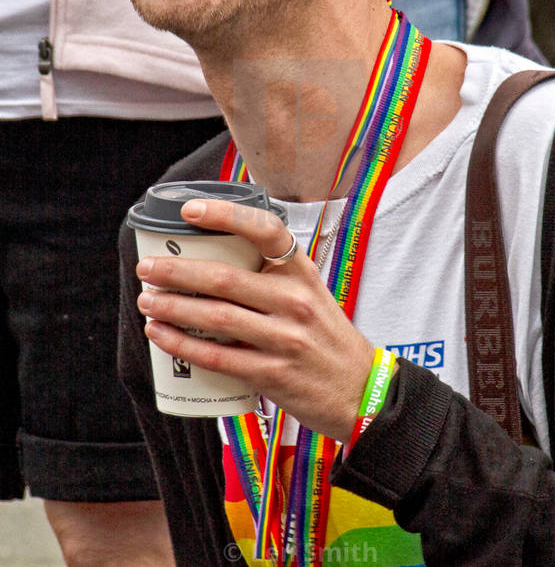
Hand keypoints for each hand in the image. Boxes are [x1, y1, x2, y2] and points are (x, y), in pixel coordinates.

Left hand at [136, 197, 373, 442]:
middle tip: (148, 268)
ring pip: (215, 317)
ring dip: (173, 307)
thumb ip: (271, 275)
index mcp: (302, 272)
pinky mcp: (272, 374)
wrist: (359, 389)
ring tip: (147, 300)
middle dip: (177, 271)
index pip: (266, 231)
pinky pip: (217, 356)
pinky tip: (160, 334)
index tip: (190, 211)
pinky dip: (183, 345)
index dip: (226, 215)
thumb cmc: (324, 336)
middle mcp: (295, 300)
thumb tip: (211, 258)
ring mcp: (284, 338)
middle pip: (225, 278)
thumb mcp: (310, 293)